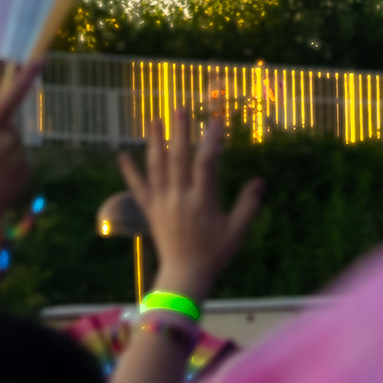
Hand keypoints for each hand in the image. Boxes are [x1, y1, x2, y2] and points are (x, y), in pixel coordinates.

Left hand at [116, 116, 263, 302]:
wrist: (185, 275)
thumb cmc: (215, 253)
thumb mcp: (237, 231)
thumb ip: (248, 205)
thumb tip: (260, 180)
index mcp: (202, 201)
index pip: (207, 164)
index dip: (212, 141)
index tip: (216, 121)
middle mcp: (179, 197)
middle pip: (178, 158)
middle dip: (179, 132)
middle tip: (179, 108)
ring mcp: (161, 202)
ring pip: (156, 167)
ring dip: (154, 142)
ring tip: (153, 119)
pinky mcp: (149, 210)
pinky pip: (137, 188)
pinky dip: (129, 172)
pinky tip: (122, 155)